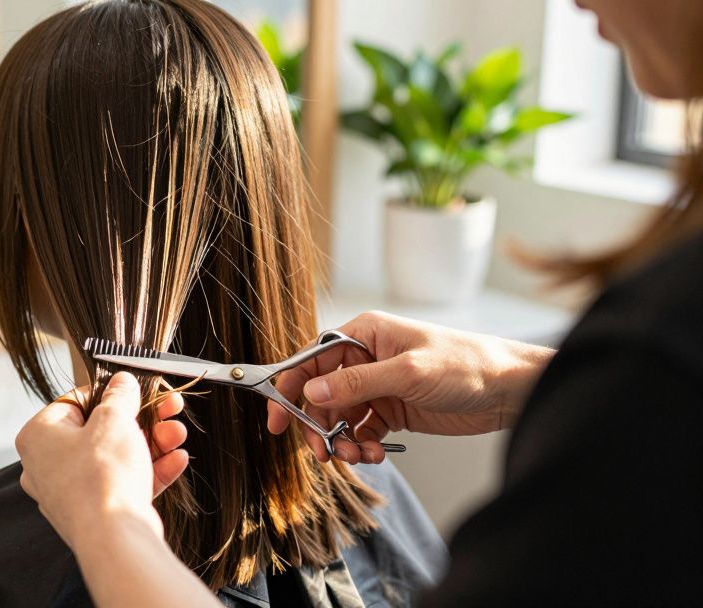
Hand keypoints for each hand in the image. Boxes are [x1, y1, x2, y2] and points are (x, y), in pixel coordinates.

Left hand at [16, 372, 187, 551]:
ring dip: (152, 443)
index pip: (73, 402)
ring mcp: (71, 492)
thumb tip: (121, 383)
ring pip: (115, 457)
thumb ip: (118, 396)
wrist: (114, 537)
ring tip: (177, 433)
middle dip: (140, 420)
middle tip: (166, 409)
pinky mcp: (95, 512)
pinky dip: (149, 470)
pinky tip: (177, 459)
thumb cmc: (102, 475)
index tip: (132, 390)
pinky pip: (122, 483)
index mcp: (38, 437)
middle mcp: (47, 465)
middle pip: (99, 431)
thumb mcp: (113, 420)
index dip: (107, 393)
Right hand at [266, 311, 552, 463]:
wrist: (510, 390)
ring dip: (342, 440)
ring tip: (357, 456)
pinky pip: (362, 431)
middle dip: (318, 424)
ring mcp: (378, 386)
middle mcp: (366, 358)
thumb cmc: (467, 364)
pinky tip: (376, 455)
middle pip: (321, 393)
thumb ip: (356, 382)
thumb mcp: (407, 373)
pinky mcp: (392, 411)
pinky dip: (362, 446)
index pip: (313, 359)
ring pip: (340, 417)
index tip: (279, 419)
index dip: (291, 387)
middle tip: (322, 452)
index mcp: (364, 334)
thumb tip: (311, 391)